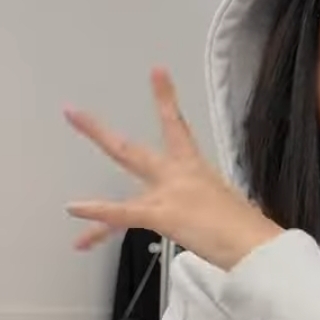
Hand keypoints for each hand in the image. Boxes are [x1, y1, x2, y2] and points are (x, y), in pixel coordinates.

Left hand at [63, 67, 284, 270]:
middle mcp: (178, 174)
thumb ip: (205, 208)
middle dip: (99, 131)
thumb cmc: (246, 232)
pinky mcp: (162, 214)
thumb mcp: (225, 209)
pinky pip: (122, 213)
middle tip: (74, 114)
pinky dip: (97, 213)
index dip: (164, 98)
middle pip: (131, 149)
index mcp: (195, 170)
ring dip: (93, 171)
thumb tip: (206, 218)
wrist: (254, 246)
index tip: (156, 73)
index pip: (176, 127)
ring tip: (64, 172)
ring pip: (124, 171)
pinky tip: (74, 209)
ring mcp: (168, 192)